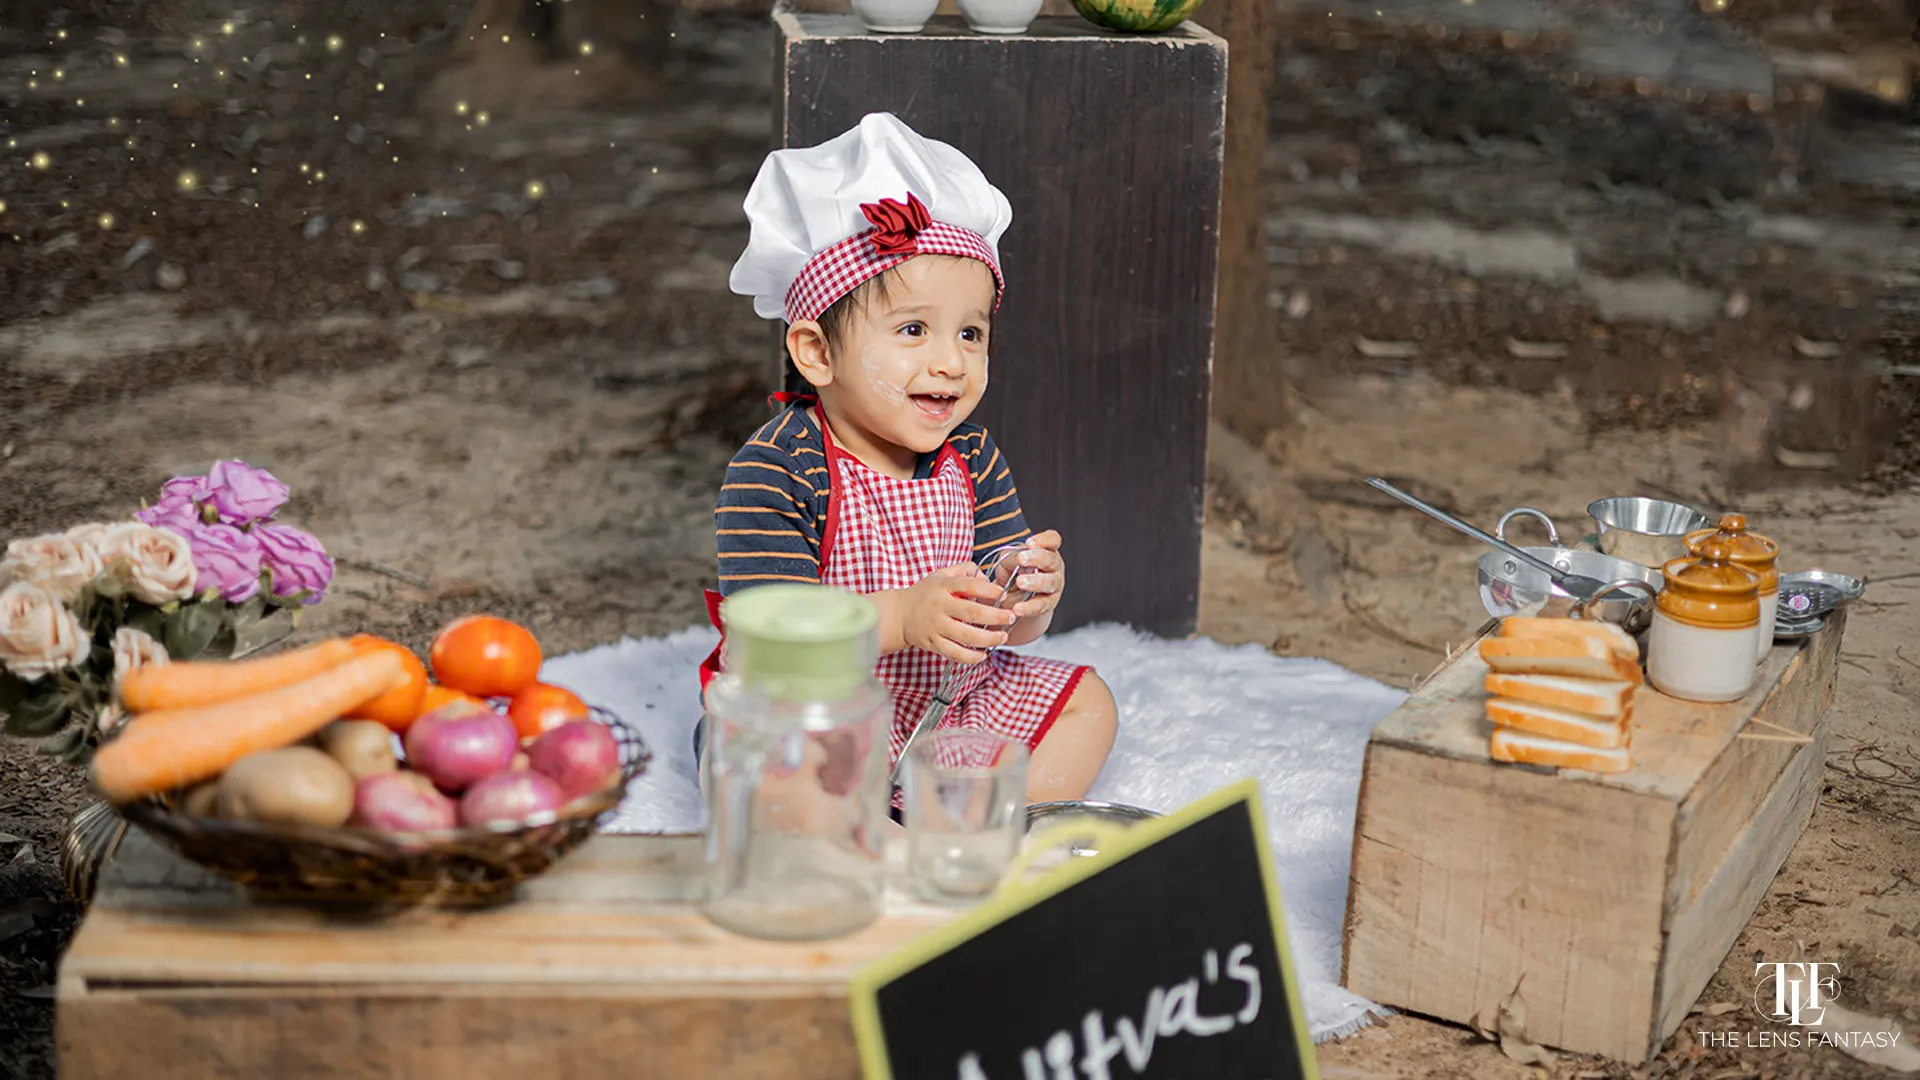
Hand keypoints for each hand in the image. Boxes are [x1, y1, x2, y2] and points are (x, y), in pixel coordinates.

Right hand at [899, 563, 1015, 664]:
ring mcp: (936, 626)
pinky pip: (954, 653)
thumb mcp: (941, 575)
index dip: (989, 589)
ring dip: (987, 638)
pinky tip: (983, 655)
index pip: (969, 585)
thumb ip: (964, 571)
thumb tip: (986, 577)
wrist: (898, 614)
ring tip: (1002, 637)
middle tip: (1011, 617)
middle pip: (971, 612)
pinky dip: (970, 657)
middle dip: (995, 616)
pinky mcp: (932, 643)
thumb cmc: (925, 594)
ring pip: (965, 636)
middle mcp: (939, 606)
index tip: (1003, 594)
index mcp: (943, 586)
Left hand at [1003, 530, 1064, 621]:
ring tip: (1020, 582)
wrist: (1014, 600)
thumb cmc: (1013, 574)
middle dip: (1036, 558)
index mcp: (1046, 551)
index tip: (1029, 542)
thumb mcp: (1007, 562)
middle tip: (1021, 559)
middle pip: (1051, 560)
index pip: (1052, 540)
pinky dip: (1029, 607)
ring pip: (1049, 582)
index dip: (1044, 540)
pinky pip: (1042, 605)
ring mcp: (1054, 585)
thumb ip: (1012, 557)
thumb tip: (1016, 557)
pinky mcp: (1049, 604)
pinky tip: (1017, 608)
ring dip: (1035, 581)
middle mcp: (1054, 567)